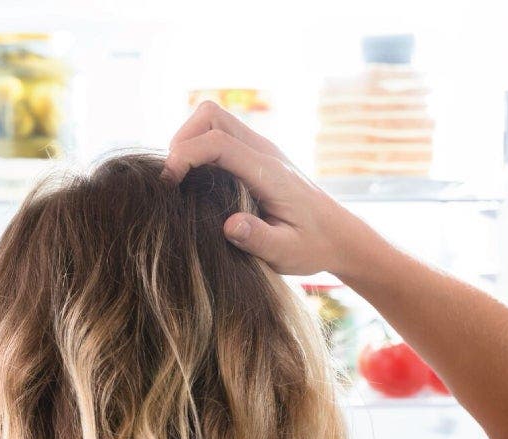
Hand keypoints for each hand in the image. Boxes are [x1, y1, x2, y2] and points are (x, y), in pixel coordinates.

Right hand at [162, 101, 368, 275]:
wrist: (339, 235)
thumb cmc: (312, 246)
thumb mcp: (287, 253)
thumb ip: (259, 239)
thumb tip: (230, 225)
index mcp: (270, 173)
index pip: (218, 143)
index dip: (185, 155)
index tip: (168, 184)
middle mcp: (264, 151)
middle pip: (211, 116)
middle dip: (182, 140)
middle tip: (172, 179)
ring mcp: (260, 149)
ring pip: (213, 118)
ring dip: (189, 140)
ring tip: (180, 178)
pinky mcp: (256, 154)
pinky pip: (220, 133)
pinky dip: (199, 147)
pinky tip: (196, 181)